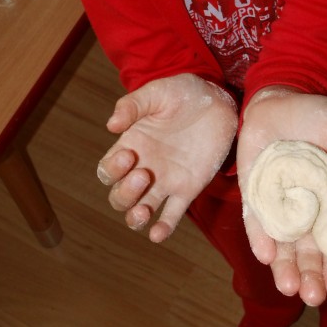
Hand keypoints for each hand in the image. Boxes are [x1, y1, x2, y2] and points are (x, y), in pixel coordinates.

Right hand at [97, 74, 237, 240]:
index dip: (112, 169)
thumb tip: (111, 126)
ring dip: (136, 217)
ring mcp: (166, 181)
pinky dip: (163, 228)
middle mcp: (144, 168)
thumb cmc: (182, 92)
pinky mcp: (189, 188)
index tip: (128, 154)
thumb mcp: (156, 92)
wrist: (218, 99)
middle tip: (144, 174)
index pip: (108, 171)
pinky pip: (172, 215)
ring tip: (143, 212)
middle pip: (120, 197)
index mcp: (131, 146)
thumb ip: (132, 106)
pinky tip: (158, 234)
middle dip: (125, 193)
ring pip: (141, 210)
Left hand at [237, 88, 326, 305]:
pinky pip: (256, 220)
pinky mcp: (253, 195)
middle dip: (311, 275)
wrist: (279, 97)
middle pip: (309, 251)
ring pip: (283, 244)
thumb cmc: (319, 117)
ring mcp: (278, 204)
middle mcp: (306, 210)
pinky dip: (260, 237)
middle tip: (313, 296)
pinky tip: (266, 254)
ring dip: (285, 266)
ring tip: (289, 288)